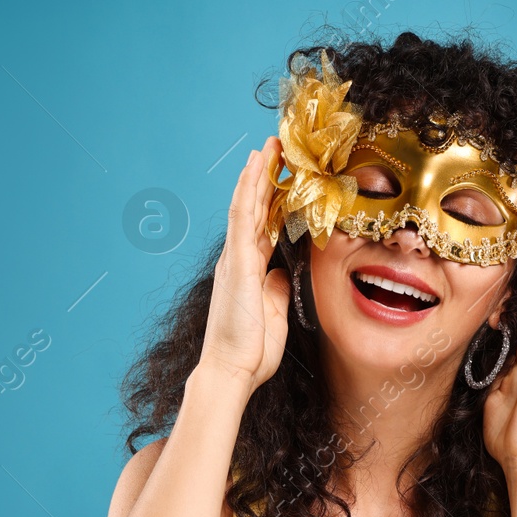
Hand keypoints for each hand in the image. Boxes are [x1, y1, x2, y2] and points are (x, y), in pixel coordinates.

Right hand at [196, 137, 288, 391]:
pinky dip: (250, 189)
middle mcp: (238, 259)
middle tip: (277, 148)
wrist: (232, 371)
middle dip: (265, 178)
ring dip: (257, 174)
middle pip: (253, 208)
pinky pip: (243, 217)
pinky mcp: (236, 262)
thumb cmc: (251, 352)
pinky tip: (257, 166)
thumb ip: (276, 291)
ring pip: (246, 204)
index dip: (272, 200)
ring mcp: (235, 258)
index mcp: (248, 271)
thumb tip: (282, 273)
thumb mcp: (274, 315)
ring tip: (269, 146)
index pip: (262, 226)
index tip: (284, 177)